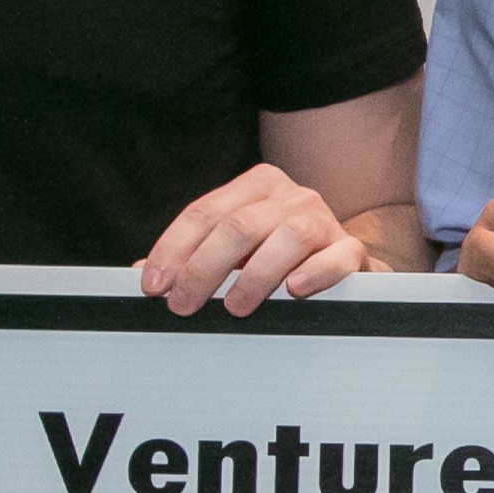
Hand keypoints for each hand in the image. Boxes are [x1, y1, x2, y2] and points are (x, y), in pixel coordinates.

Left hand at [142, 162, 380, 315]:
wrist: (340, 262)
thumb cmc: (276, 256)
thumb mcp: (232, 251)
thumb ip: (192, 257)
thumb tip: (142, 274)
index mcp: (256, 186)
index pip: (204, 212)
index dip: (173, 249)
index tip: (154, 285)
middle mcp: (290, 195)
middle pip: (239, 225)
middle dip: (204, 268)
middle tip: (184, 305)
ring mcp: (323, 220)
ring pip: (288, 235)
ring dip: (255, 275)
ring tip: (234, 307)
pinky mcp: (351, 250)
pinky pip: (338, 256)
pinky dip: (316, 272)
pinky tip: (294, 290)